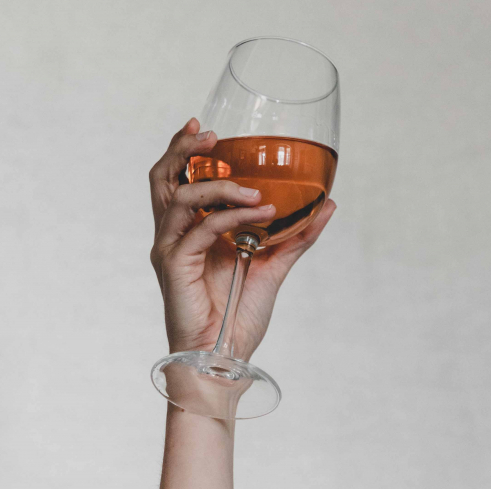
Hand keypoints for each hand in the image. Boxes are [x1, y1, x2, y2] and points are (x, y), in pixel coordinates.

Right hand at [148, 118, 336, 359]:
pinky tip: (259, 215)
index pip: (177, 180)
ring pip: (180, 196)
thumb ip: (296, 236)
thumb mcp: (274, 267)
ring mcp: (171, 249)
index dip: (185, 150)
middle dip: (183, 150)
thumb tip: (327, 205)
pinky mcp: (174, 265)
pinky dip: (230, 216)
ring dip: (221, 186)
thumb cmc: (239, 317)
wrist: (225, 358)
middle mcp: (175, 235)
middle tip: (211, 136)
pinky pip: (200, 228)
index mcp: (191, 232)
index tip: (205, 127)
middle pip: (163, 178)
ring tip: (257, 192)